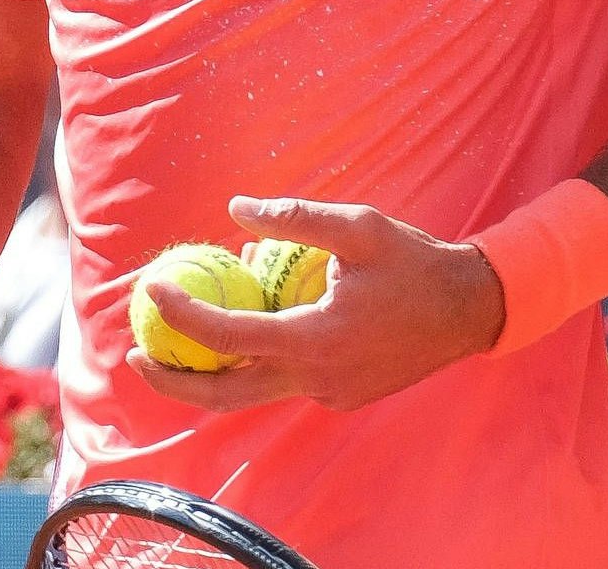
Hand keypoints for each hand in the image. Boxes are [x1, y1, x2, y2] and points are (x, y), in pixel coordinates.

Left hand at [124, 197, 505, 414]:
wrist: (470, 311)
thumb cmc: (415, 262)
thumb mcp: (358, 227)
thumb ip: (294, 220)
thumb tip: (233, 210)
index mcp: (315, 340)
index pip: (228, 337)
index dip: (182, 315)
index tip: (152, 289)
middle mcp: (316, 380)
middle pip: (224, 396)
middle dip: (172, 381)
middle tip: (136, 352)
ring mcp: (328, 395)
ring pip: (253, 393)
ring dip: (212, 371)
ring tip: (180, 340)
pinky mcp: (341, 396)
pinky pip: (288, 379)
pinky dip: (261, 357)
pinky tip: (256, 321)